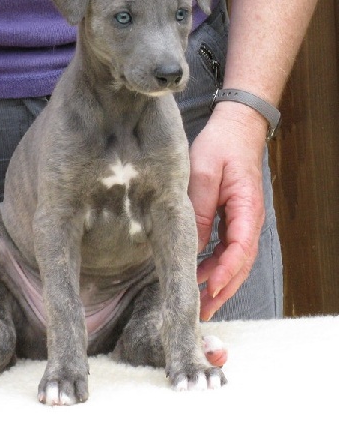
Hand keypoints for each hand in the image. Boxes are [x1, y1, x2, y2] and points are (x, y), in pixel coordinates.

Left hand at [188, 103, 266, 320]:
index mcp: (247, 208)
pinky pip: (227, 249)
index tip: (208, 289)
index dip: (225, 273)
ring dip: (219, 282)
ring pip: (234, 260)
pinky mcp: (233, 219)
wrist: (236, 129)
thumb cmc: (221, 145)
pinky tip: (199, 274)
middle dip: (223, 290)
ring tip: (200, 303)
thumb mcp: (204, 173)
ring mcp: (242, 221)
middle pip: (241, 264)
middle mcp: (249, 220)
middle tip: (202, 312)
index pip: (240, 249)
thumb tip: (191, 247)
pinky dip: (215, 265)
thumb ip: (199, 210)